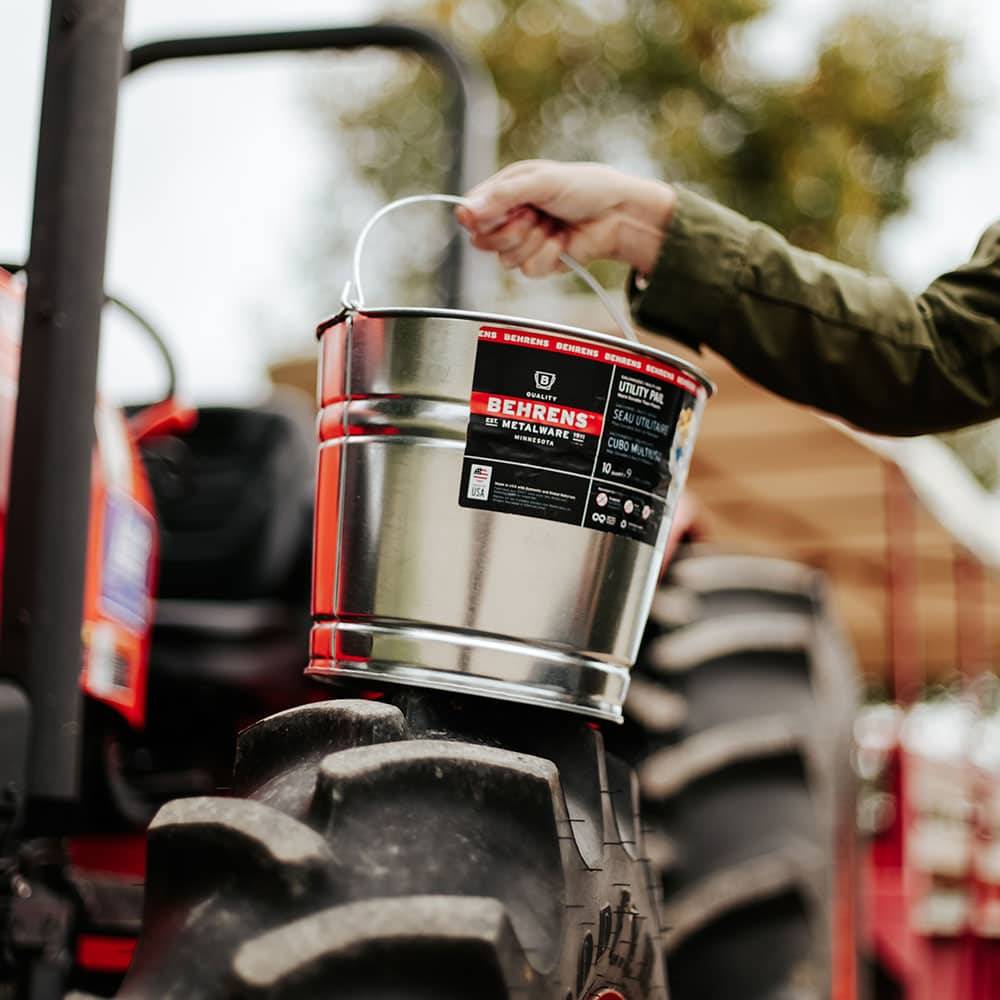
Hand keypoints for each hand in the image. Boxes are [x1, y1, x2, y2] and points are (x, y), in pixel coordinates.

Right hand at [455, 160, 674, 277]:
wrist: (618, 214)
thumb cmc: (585, 187)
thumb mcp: (542, 181)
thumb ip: (503, 196)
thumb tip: (464, 211)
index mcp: (505, 191)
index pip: (471, 212)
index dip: (479, 218)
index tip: (496, 214)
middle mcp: (510, 217)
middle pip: (482, 241)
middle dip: (512, 230)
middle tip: (535, 214)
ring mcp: (524, 241)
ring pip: (505, 259)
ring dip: (534, 242)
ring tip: (554, 225)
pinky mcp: (540, 261)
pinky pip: (529, 270)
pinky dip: (549, 255)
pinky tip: (563, 240)